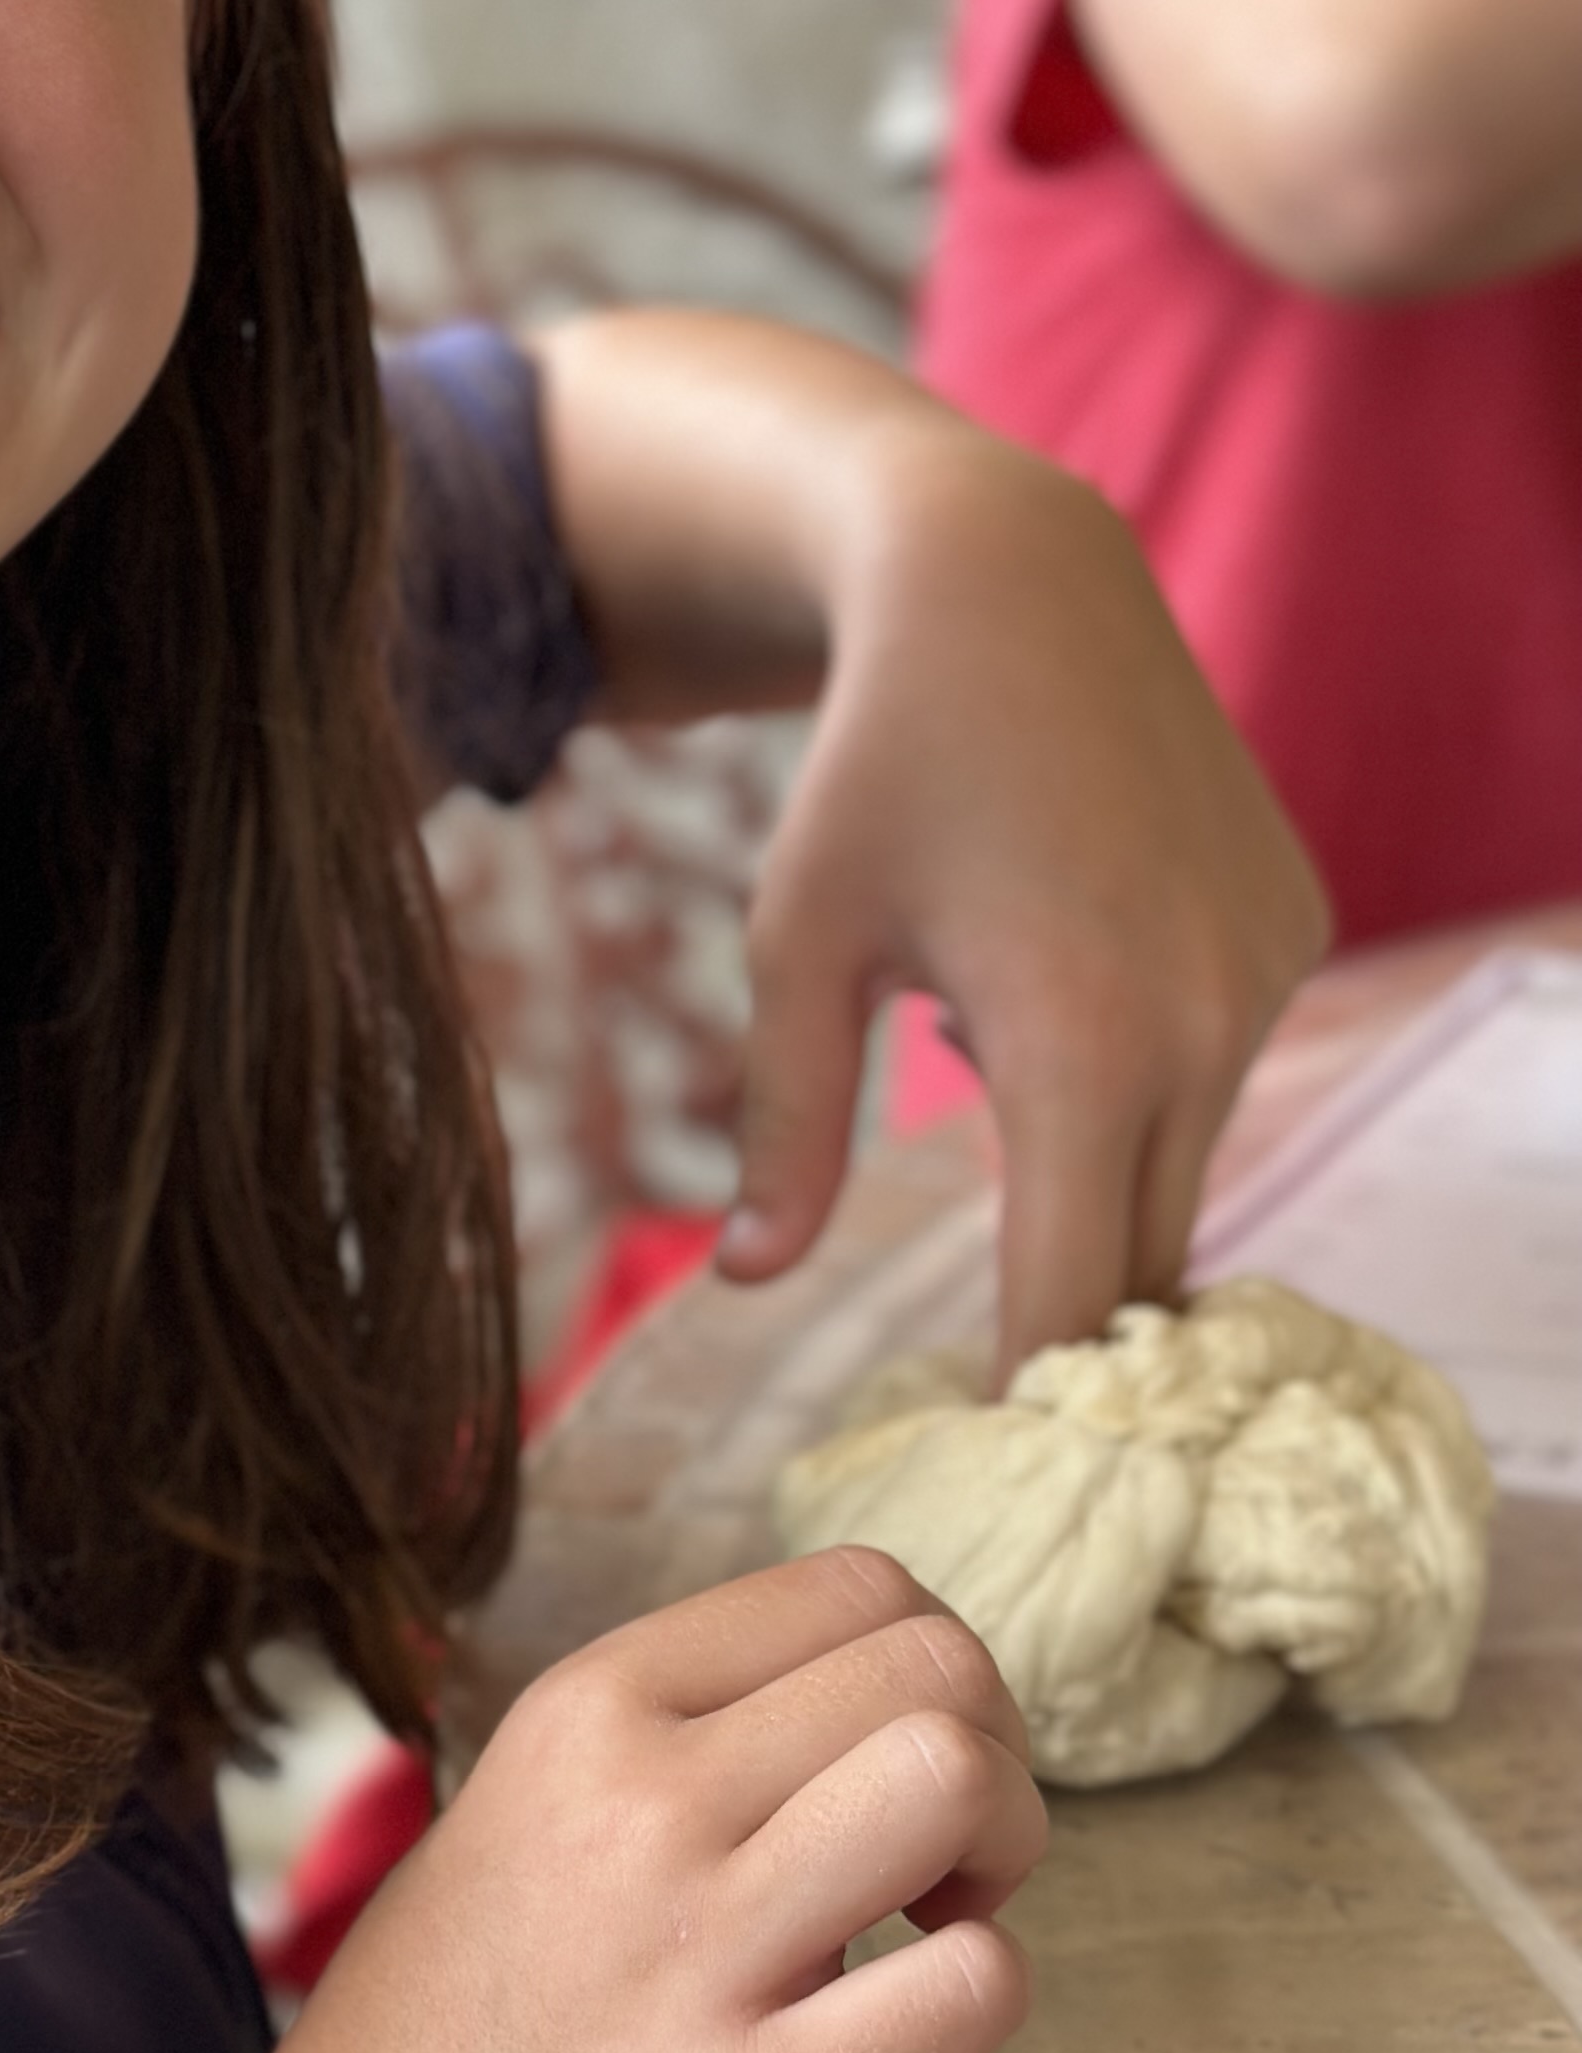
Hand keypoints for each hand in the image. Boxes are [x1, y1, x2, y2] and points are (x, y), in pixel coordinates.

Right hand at [227, 1548, 1043, 2052]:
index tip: (893, 1768)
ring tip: (938, 1932)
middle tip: (944, 1866)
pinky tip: (904, 2043)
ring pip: (955, 1781)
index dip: (925, 1671)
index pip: (851, 1586)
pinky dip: (982, 2001)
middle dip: (992, 1756)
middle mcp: (640, 1797)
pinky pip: (967, 1990)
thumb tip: (815, 1737)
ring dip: (1003, 1854)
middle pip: (933, 1665)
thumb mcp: (502, 1832)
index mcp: (581, 1711)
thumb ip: (651, 1766)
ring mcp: (695, 1952)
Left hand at [717, 428, 1326, 1369]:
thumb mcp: (800, 943)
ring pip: (1193, 1159)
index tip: (982, 1467)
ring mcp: (1271, 972)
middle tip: (996, 1386)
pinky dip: (1157, 1079)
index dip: (1027, 1396)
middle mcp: (1207, 1021)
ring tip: (1017, 1152)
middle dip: (1074, 1320)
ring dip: (1109, 1182)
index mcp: (1076, 1046)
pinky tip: (1074, 998)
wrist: (1010, 585)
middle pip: (1144, 1253)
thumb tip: (753, 1284)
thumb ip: (785, 1127)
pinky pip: (1227, 1061)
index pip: (1074, 1298)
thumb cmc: (873, 770)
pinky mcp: (1298, 925)